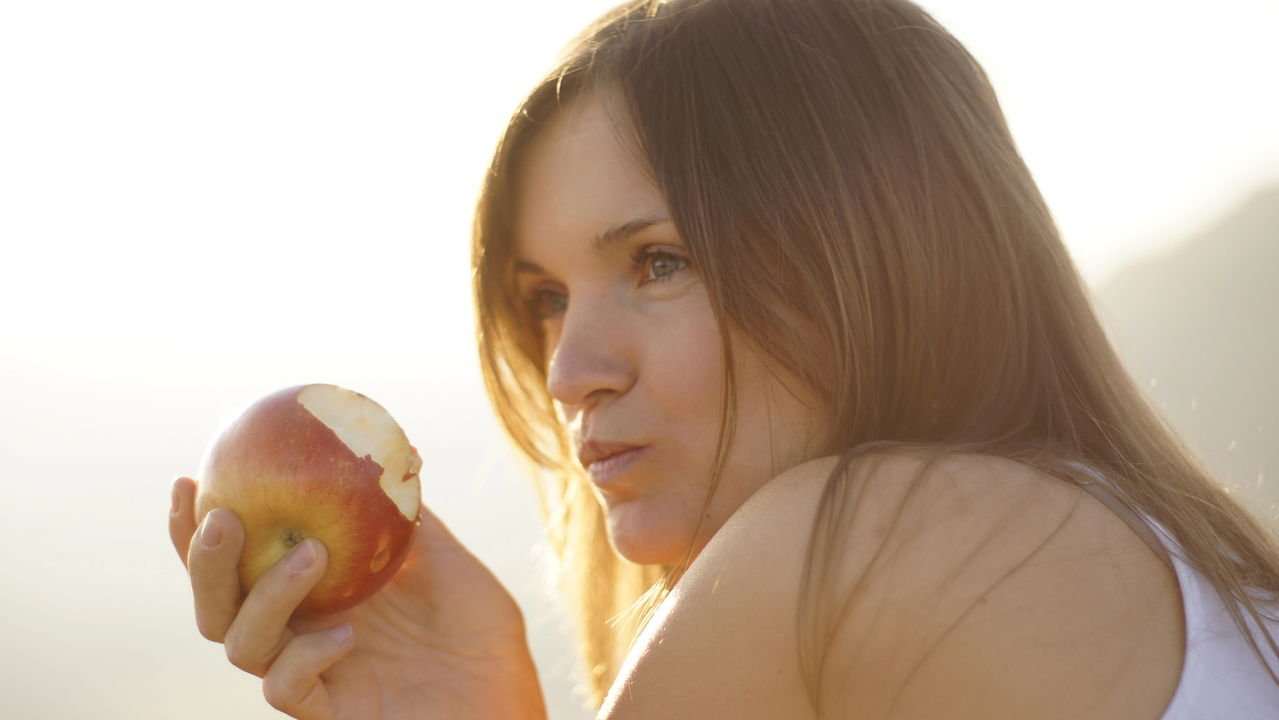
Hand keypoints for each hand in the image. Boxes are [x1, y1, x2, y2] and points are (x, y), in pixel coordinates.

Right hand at [169, 476, 546, 719]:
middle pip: (219, 603)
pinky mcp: (329, 713)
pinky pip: (286, 689)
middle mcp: (301, 632)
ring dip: (265, 594)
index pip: (243, 556)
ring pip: (241, 643)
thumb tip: (403, 449)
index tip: (191, 475)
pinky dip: (305, 656)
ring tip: (311, 553)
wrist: (506, 697)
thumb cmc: (480, 632)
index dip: (201, 522)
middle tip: (223, 517)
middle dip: (205, 561)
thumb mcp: (448, 560)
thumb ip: (412, 514)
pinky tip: (346, 633)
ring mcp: (312, 674)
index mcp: (316, 591)